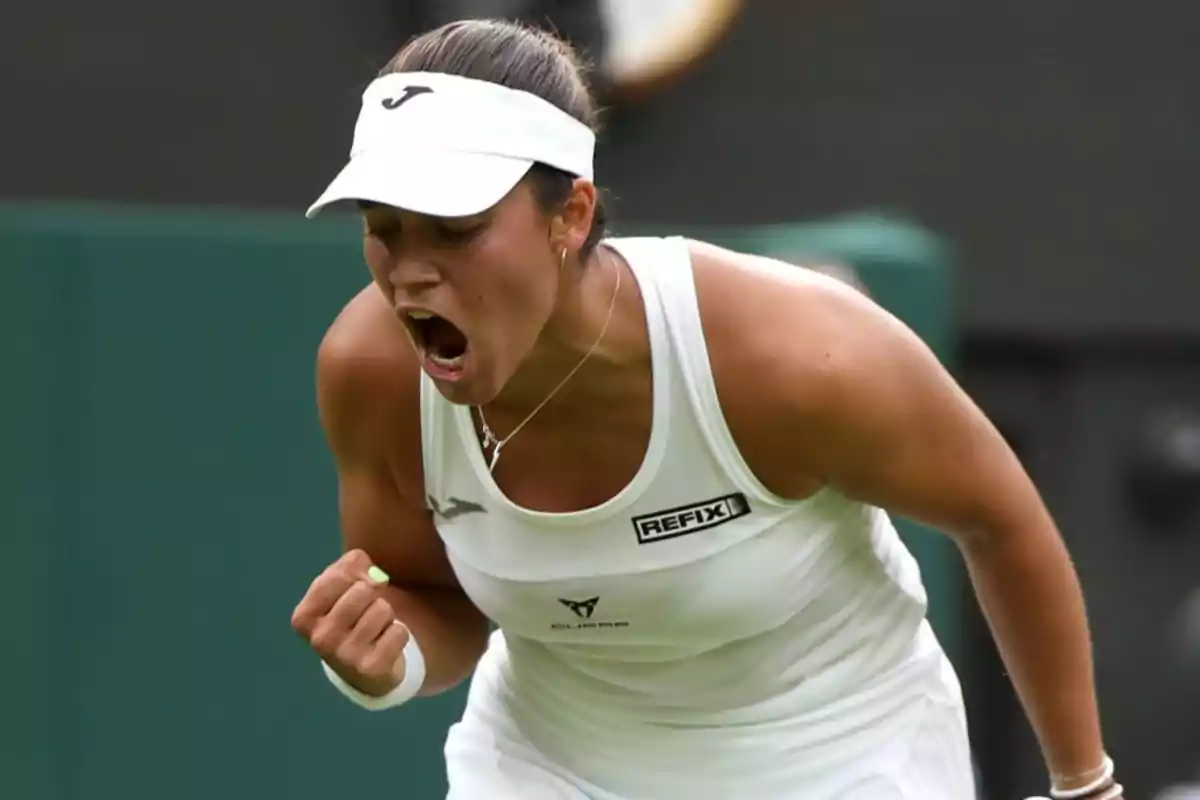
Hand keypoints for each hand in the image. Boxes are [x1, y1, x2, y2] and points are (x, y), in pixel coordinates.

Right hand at [291, 549, 411, 696]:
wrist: (362, 670)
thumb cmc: (349, 617)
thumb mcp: (339, 588)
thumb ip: (351, 567)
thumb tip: (374, 576)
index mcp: (304, 616)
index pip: (338, 575)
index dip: (356, 573)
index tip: (355, 586)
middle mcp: (320, 638)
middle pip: (363, 590)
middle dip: (372, 596)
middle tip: (365, 613)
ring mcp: (345, 656)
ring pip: (383, 608)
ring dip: (386, 616)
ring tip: (374, 630)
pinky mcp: (371, 668)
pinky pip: (399, 631)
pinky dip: (398, 634)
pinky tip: (384, 645)